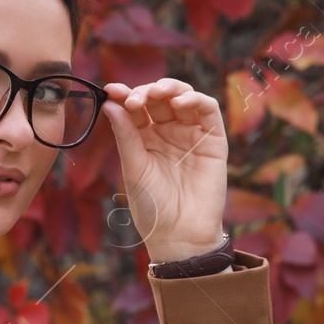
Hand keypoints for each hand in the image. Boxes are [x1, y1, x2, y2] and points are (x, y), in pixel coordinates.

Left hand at [101, 78, 228, 259]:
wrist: (179, 235)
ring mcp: (191, 134)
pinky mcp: (213, 140)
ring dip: (170, 89)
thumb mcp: (133, 167)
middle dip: (146, 91)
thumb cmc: (152, 207)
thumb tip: (109, 101)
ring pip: (183, 98)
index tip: (111, 89)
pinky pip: (208, 110)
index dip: (125, 95)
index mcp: (145, 139)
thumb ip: (125, 134)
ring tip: (156, 93)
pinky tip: (179, 102)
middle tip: (133, 97)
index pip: (136, 108)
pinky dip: (195, 99)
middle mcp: (168, 133)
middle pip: (159, 99)